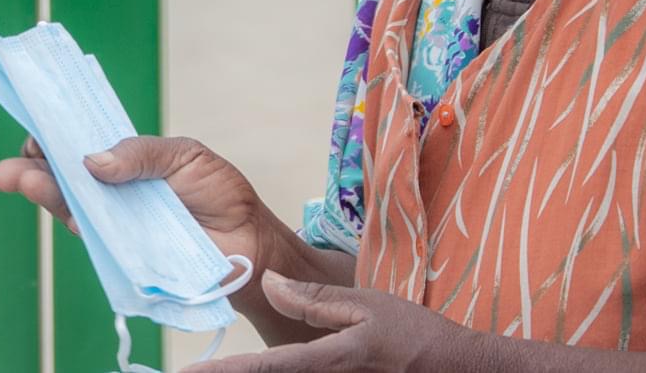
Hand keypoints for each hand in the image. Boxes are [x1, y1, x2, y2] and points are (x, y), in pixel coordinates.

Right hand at [0, 135, 285, 277]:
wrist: (248, 240)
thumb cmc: (218, 193)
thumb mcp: (181, 155)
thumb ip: (139, 154)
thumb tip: (91, 160)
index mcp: (123, 159)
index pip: (78, 143)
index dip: (54, 134)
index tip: (37, 126)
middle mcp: (111, 189)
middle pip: (62, 176)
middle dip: (31, 167)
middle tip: (9, 165)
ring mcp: (114, 221)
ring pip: (69, 205)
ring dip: (43, 192)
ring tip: (22, 179)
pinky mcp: (123, 252)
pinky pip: (92, 237)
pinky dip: (75, 222)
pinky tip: (62, 210)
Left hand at [188, 278, 468, 371]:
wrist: (459, 372)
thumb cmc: (414, 335)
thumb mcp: (368, 306)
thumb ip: (315, 300)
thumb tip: (267, 281)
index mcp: (329, 360)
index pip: (264, 368)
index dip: (223, 372)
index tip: (186, 371)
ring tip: (217, 372)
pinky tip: (257, 372)